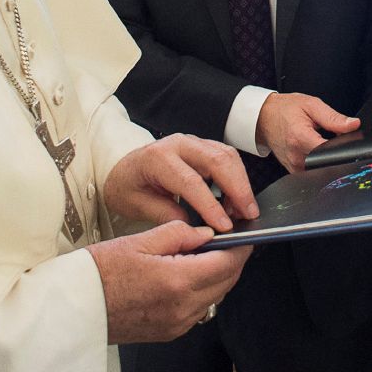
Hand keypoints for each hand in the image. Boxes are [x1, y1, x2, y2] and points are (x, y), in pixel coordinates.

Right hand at [88, 221, 249, 342]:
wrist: (76, 307)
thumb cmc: (100, 273)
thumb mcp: (140, 240)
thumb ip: (179, 233)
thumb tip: (206, 233)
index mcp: (177, 281)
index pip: (227, 263)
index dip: (241, 247)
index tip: (245, 235)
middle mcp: (182, 307)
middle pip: (227, 282)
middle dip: (233, 260)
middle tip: (229, 240)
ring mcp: (177, 323)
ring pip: (216, 296)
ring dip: (219, 276)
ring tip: (206, 255)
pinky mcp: (170, 331)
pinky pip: (200, 309)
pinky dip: (204, 291)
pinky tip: (190, 275)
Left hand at [103, 133, 257, 231]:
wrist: (122, 168)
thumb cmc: (128, 186)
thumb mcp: (137, 205)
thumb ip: (166, 216)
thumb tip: (196, 228)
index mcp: (158, 158)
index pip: (191, 181)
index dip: (211, 205)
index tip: (225, 225)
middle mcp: (178, 144)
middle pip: (217, 161)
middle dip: (238, 189)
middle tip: (249, 215)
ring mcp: (193, 142)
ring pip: (227, 156)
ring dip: (241, 183)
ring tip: (245, 211)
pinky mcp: (203, 147)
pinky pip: (227, 157)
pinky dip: (237, 177)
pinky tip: (237, 200)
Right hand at [255, 92, 359, 172]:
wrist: (263, 117)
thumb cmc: (284, 109)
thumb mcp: (311, 105)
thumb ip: (333, 117)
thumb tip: (353, 125)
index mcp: (300, 138)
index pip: (330, 152)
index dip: (344, 148)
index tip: (349, 142)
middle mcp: (296, 156)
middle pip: (327, 163)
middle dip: (337, 153)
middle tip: (337, 140)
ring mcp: (294, 166)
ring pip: (321, 169)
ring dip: (328, 159)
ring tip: (324, 143)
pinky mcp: (294, 171)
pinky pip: (313, 171)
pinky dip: (319, 162)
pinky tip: (317, 151)